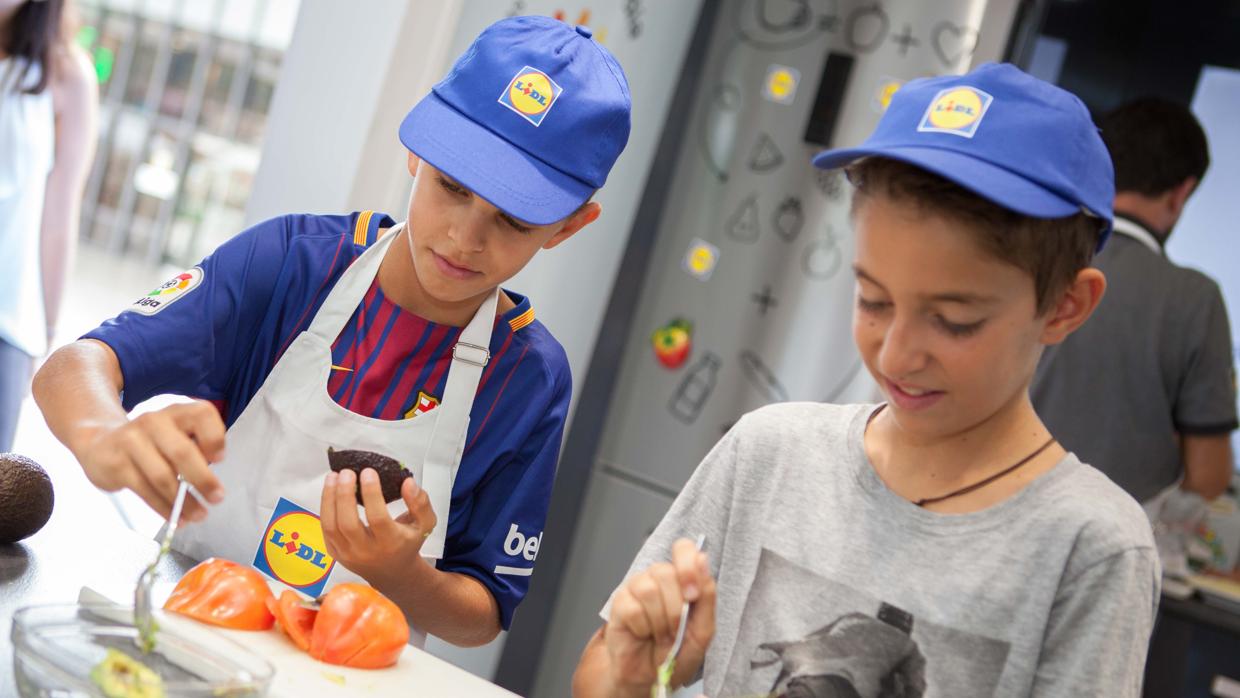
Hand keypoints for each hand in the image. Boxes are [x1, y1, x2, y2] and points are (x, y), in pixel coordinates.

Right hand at [73, 401, 225, 522]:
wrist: (99, 443)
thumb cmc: (149, 443)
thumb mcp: (174, 435)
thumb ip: (195, 450)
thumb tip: (212, 482)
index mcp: (176, 412)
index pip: (202, 413)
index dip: (214, 437)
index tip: (220, 459)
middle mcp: (154, 421)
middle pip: (182, 452)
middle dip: (203, 480)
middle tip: (217, 498)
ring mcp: (132, 441)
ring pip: (163, 477)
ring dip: (185, 501)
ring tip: (198, 515)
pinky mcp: (117, 464)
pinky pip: (146, 491)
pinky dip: (164, 508)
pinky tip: (176, 517)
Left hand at [320, 468, 436, 581]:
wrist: (393, 573)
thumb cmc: (407, 543)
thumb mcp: (424, 524)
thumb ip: (420, 503)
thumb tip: (407, 483)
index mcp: (391, 542)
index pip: (377, 518)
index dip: (371, 494)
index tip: (368, 472)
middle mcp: (367, 551)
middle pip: (348, 522)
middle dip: (344, 494)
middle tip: (346, 472)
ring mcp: (348, 554)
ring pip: (331, 526)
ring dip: (329, 498)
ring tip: (333, 476)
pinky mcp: (336, 553)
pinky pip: (325, 530)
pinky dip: (325, 508)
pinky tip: (329, 490)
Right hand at [604, 538, 715, 691]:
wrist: (651, 677)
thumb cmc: (677, 652)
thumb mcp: (703, 629)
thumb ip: (707, 595)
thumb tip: (703, 560)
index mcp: (682, 578)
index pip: (683, 548)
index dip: (687, 565)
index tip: (692, 594)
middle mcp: (658, 578)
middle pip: (666, 573)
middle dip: (675, 609)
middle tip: (676, 629)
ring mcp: (637, 587)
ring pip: (649, 589)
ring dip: (660, 621)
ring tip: (661, 635)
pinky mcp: (620, 602)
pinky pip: (633, 608)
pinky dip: (643, 628)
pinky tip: (644, 634)